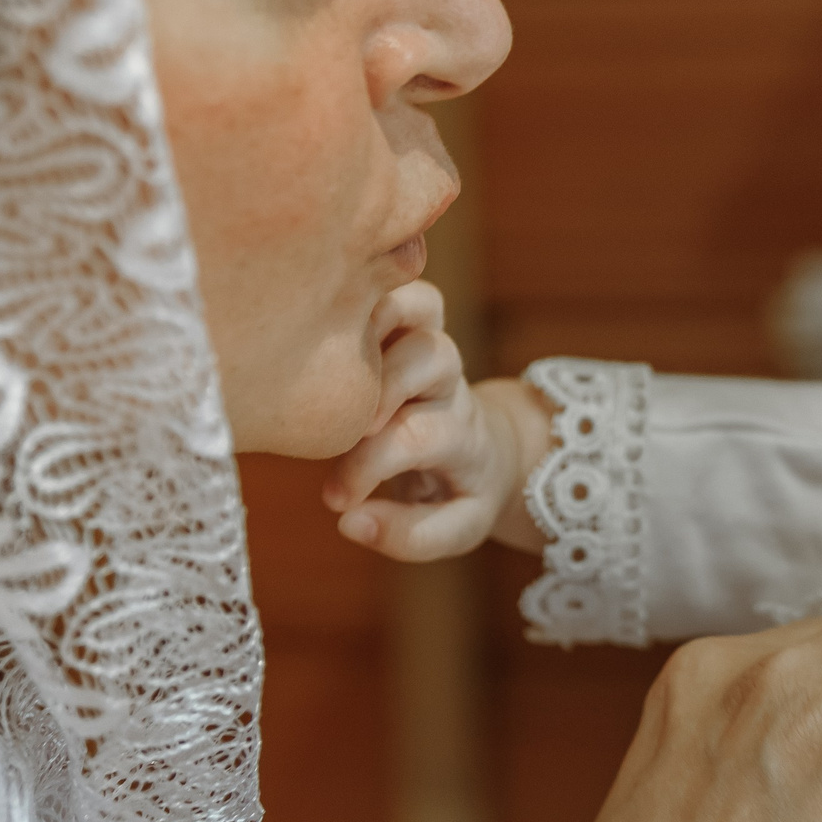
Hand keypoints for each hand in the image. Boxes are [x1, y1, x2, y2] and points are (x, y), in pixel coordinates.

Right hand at [322, 282, 551, 559]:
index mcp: (462, 435)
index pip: (415, 438)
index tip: (336, 501)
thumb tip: (349, 522)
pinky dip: (371, 287)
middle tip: (336, 426)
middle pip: (428, 356)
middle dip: (377, 386)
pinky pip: (405, 286)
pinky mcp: (418, 321)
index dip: (367, 466)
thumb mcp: (454, 530)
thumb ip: (407, 535)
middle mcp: (451, 382)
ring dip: (372, 320)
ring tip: (328, 359)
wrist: (493, 452)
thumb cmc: (460, 493)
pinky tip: (329, 315)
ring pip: (419, 304)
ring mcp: (435, 343)